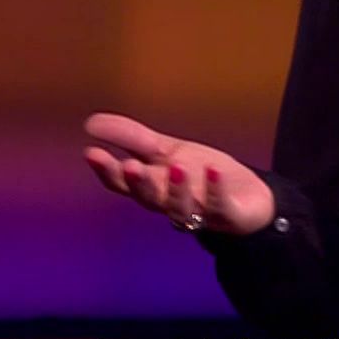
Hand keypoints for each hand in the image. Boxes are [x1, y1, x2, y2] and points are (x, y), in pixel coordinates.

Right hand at [82, 112, 275, 235]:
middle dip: (139, 184)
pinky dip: (216, 190)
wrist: (248, 197)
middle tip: (129, 167)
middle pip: (149, 199)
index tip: (92, 152)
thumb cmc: (200, 175)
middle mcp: (170, 203)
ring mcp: (199, 213)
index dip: (107, 170)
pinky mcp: (228, 216)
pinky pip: (220, 206)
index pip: (123, 183)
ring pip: (181, 208)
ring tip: (176, 167)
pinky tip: (213, 170)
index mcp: (152, 187)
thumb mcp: (165, 151)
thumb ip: (130, 138)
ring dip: (177, 190)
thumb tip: (90, 122)